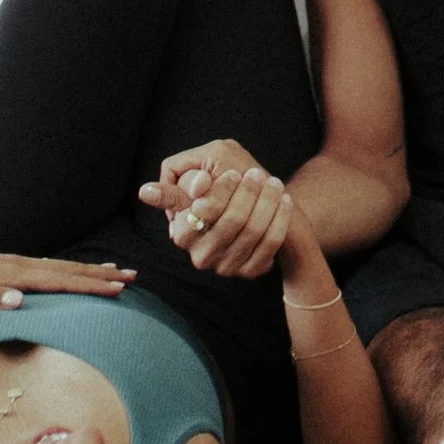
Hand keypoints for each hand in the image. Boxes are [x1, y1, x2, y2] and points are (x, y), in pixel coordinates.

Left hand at [0, 252, 134, 314]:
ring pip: (59, 269)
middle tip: (133, 279)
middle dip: (99, 275)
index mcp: (8, 275)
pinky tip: (74, 275)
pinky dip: (67, 272)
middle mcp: (15, 266)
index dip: (88, 285)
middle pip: (66, 271)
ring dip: (88, 272)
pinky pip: (46, 271)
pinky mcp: (6, 271)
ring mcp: (11, 266)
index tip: (117, 288)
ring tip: (116, 273)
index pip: (57, 281)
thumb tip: (17, 301)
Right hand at [139, 139, 293, 280]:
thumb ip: (180, 182)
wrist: (258, 219)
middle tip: (258, 173)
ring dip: (267, 201)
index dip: (218, 192)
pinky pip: (270, 243)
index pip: (201, 211)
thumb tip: (159, 190)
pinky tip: (284, 200)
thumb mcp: (200, 178)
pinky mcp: (249, 271)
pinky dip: (280, 218)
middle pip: (231, 221)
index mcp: (182, 233)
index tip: (232, 172)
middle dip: (248, 193)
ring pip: (253, 230)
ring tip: (274, 182)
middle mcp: (201, 255)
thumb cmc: (224, 191)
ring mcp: (225, 267)